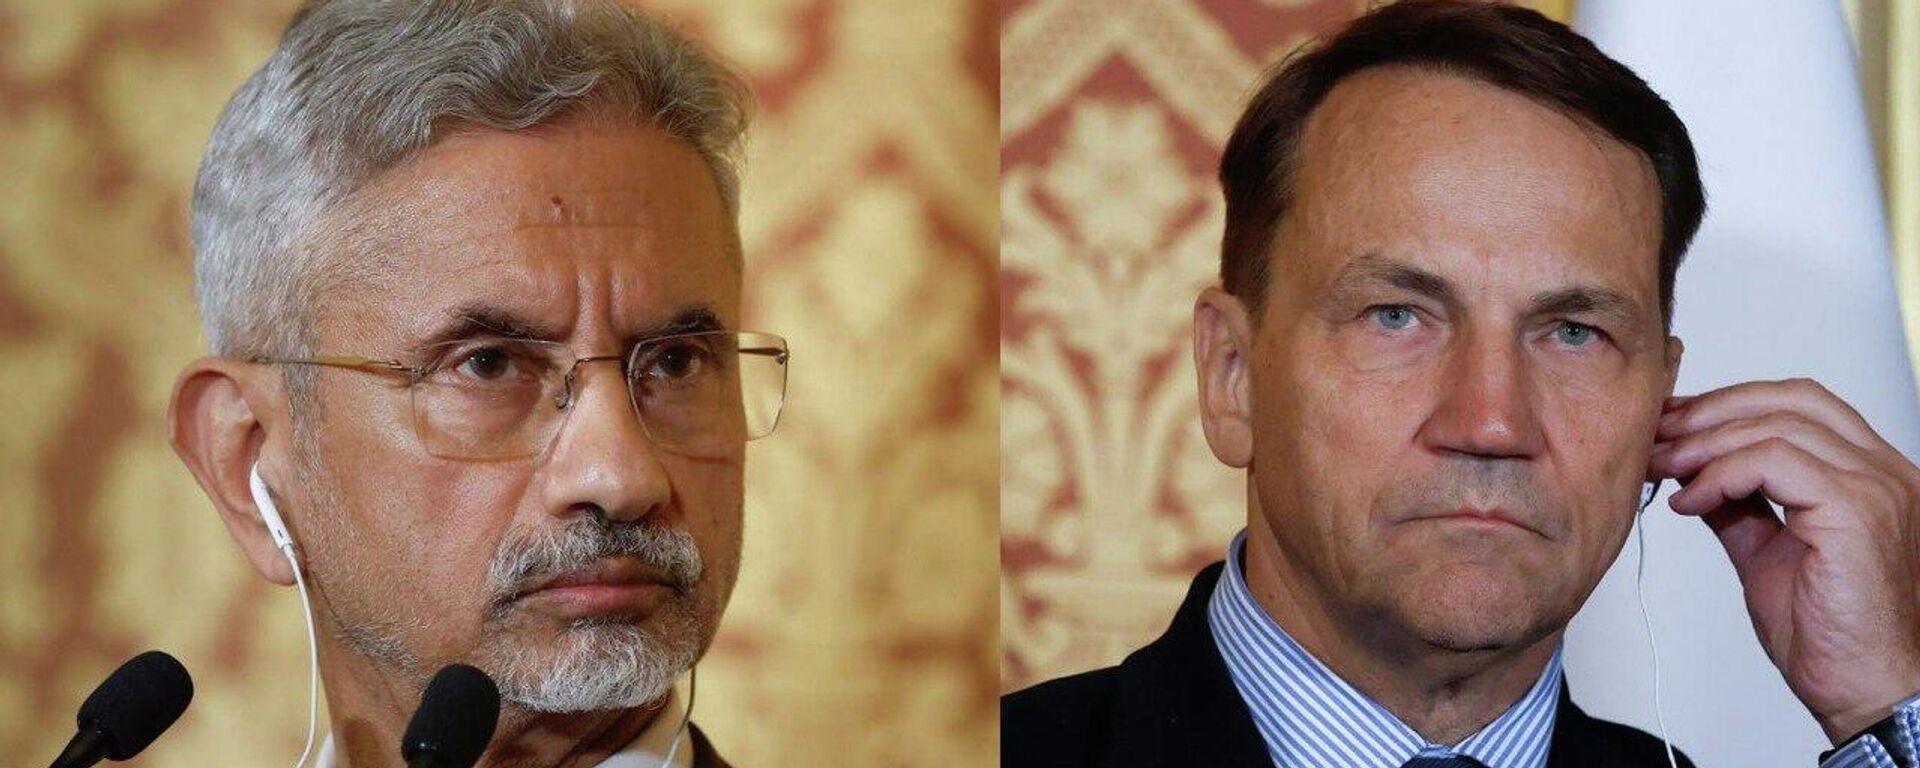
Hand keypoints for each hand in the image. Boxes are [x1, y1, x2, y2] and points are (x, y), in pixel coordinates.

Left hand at [1648, 378, 1919, 741]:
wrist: (1864, 690)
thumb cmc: (1830, 634)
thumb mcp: (1768, 552)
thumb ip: (1740, 506)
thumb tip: (1695, 474)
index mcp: (1869, 473)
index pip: (1800, 402)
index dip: (1730, 403)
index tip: (1674, 424)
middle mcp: (1882, 471)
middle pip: (1789, 399)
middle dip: (1710, 412)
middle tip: (1657, 436)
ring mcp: (1876, 487)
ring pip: (1776, 425)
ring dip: (1704, 443)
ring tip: (1663, 469)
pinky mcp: (1857, 511)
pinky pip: (1774, 462)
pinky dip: (1720, 475)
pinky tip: (1690, 501)